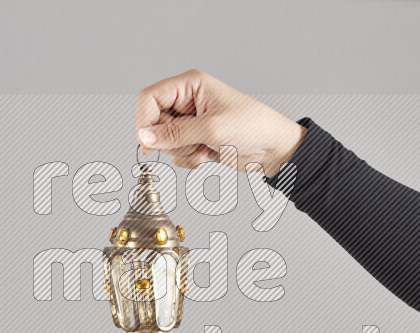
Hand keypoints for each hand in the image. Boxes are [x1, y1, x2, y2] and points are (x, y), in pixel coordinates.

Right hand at [135, 70, 306, 176]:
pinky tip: (208, 154)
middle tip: (191, 143)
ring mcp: (190, 122)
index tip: (149, 141)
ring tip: (205, 147)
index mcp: (190, 85)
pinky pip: (176, 153)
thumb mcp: (213, 129)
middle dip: (169, 140)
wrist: (274, 149)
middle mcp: (187, 101)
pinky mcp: (195, 140)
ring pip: (164, 141)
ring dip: (182, 151)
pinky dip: (189, 159)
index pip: (150, 98)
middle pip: (154, 122)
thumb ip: (177, 133)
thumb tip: (146, 138)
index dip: (145, 120)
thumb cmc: (254, 127)